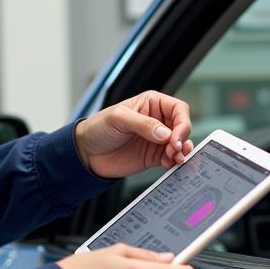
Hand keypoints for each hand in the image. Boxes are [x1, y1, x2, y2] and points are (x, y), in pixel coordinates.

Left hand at [74, 91, 193, 178]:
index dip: (182, 123)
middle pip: (183, 127)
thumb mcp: (119, 119)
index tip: (175, 137)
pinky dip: (174, 162)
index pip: (178, 109)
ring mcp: (157, 139)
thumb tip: (165, 133)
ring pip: (180, 144)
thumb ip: (143, 124)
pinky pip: (172, 158)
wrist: (86, 153)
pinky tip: (168, 165)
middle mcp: (158, 120)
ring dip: (181, 152)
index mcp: (152, 103)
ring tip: (173, 159)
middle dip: (182, 139)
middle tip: (173, 150)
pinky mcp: (154, 156)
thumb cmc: (99, 128)